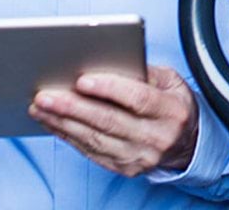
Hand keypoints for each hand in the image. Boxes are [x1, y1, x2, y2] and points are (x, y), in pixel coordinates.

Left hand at [29, 65, 198, 176]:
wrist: (188, 144)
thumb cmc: (174, 105)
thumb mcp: (172, 81)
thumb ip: (144, 71)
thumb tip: (109, 60)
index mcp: (171, 111)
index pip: (138, 99)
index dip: (109, 89)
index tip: (82, 80)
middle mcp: (156, 137)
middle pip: (109, 121)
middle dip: (73, 107)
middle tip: (46, 94)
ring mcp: (139, 156)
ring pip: (94, 139)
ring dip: (63, 122)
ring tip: (40, 106)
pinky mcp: (124, 168)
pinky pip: (91, 151)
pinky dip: (68, 136)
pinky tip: (52, 122)